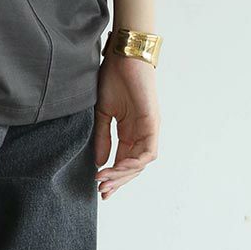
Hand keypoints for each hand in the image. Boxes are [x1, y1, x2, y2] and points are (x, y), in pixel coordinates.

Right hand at [93, 54, 159, 198]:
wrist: (122, 57)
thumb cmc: (112, 79)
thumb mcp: (102, 113)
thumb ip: (102, 138)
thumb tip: (99, 163)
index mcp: (129, 131)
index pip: (123, 161)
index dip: (112, 176)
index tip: (98, 188)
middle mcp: (141, 133)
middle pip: (133, 166)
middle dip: (118, 181)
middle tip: (102, 192)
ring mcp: (148, 129)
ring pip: (141, 162)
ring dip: (123, 174)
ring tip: (105, 180)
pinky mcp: (152, 123)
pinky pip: (147, 151)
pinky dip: (133, 162)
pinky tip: (117, 166)